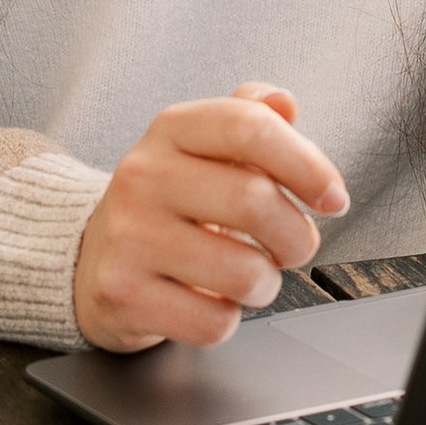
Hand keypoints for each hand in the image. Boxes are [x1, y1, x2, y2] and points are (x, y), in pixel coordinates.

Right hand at [73, 83, 348, 350]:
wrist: (92, 257)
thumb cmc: (170, 202)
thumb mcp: (204, 149)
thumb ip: (249, 119)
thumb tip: (283, 102)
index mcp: (171, 130)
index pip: (250, 128)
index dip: (308, 165)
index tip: (333, 197)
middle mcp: (142, 175)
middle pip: (254, 201)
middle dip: (297, 237)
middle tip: (293, 246)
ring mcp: (128, 236)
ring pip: (243, 272)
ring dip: (266, 283)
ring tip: (248, 275)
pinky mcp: (122, 294)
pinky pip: (213, 322)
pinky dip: (227, 319)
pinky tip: (208, 300)